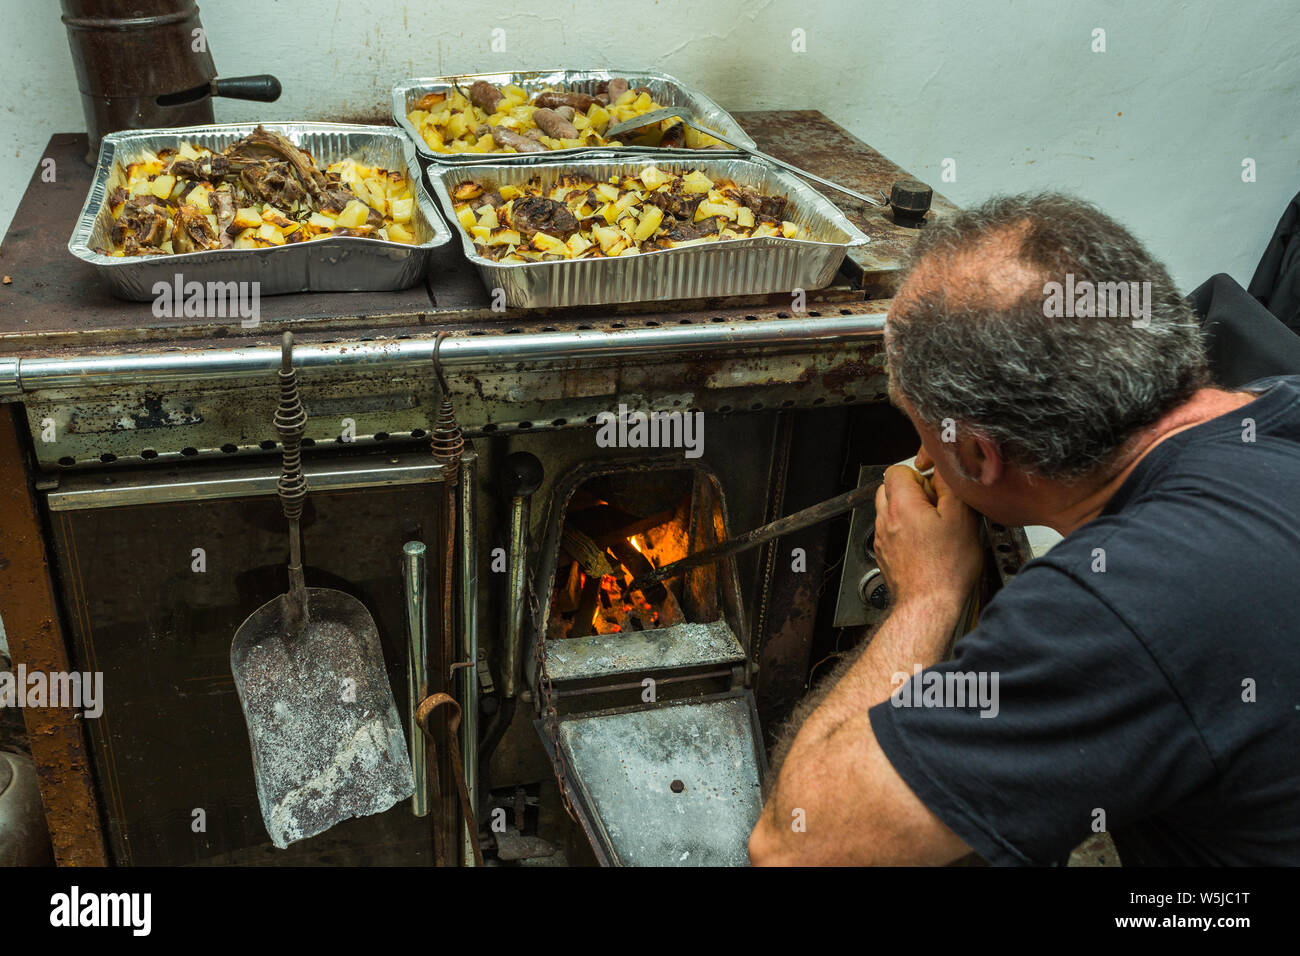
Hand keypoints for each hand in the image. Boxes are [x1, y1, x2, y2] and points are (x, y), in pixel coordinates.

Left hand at [873, 463, 981, 610]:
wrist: (928, 605)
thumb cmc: (945, 569)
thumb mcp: (961, 518)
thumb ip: (949, 487)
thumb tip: (943, 470)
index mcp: (901, 505)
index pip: (897, 470)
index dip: (920, 475)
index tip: (935, 490)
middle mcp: (885, 519)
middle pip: (890, 488)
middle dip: (912, 492)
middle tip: (935, 507)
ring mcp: (882, 538)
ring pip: (890, 511)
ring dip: (908, 512)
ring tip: (932, 528)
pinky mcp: (884, 554)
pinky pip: (890, 532)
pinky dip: (904, 532)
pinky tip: (925, 545)